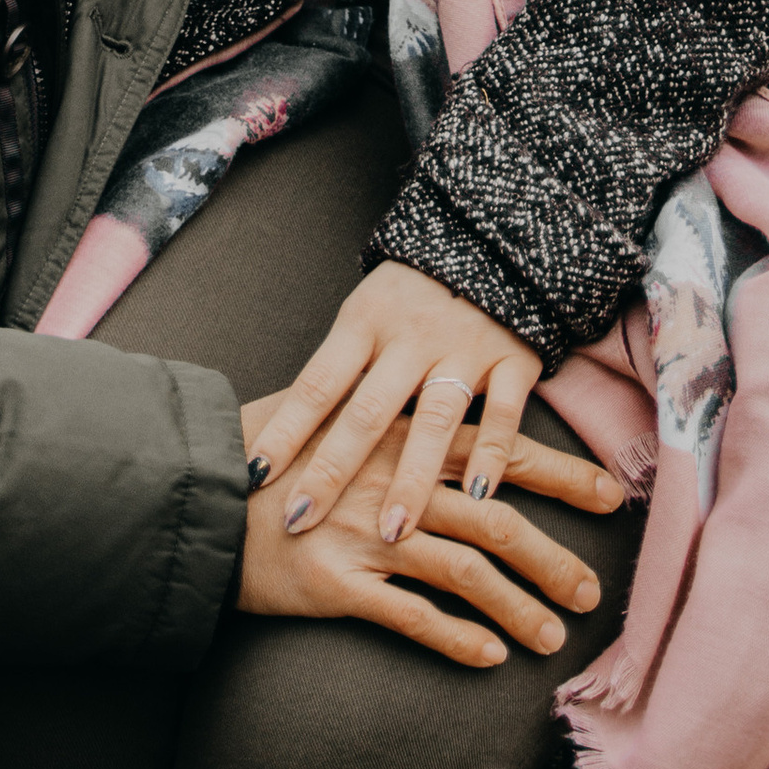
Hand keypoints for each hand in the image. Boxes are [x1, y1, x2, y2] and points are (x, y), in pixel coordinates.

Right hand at [237, 404, 621, 671]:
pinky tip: (488, 656)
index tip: (612, 492)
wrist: (201, 492)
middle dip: (552, 552)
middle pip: (494, 513)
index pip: (497, 448)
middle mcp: (393, 477)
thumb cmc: (269, 453)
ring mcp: (367, 530)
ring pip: (464, 567)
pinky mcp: (338, 581)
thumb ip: (394, 423)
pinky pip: (410, 615)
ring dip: (516, 604)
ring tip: (553, 638)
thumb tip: (447, 425)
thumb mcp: (337, 414)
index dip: (559, 472)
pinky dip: (454, 637)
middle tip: (593, 588)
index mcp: (400, 432)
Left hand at [248, 266, 546, 546]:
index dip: (286, 430)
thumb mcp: (370, 309)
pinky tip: (476, 497)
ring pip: (434, 419)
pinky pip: (502, 413)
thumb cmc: (414, 290)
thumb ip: (344, 365)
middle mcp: (411, 334)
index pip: (317, 383)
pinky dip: (490, 455)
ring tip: (391, 532)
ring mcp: (464, 346)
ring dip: (411, 479)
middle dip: (332, 470)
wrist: (496, 236)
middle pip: (367, 410)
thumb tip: (289, 428)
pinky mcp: (514, 358)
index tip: (254, 476)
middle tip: (301, 520)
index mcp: (366, 319)